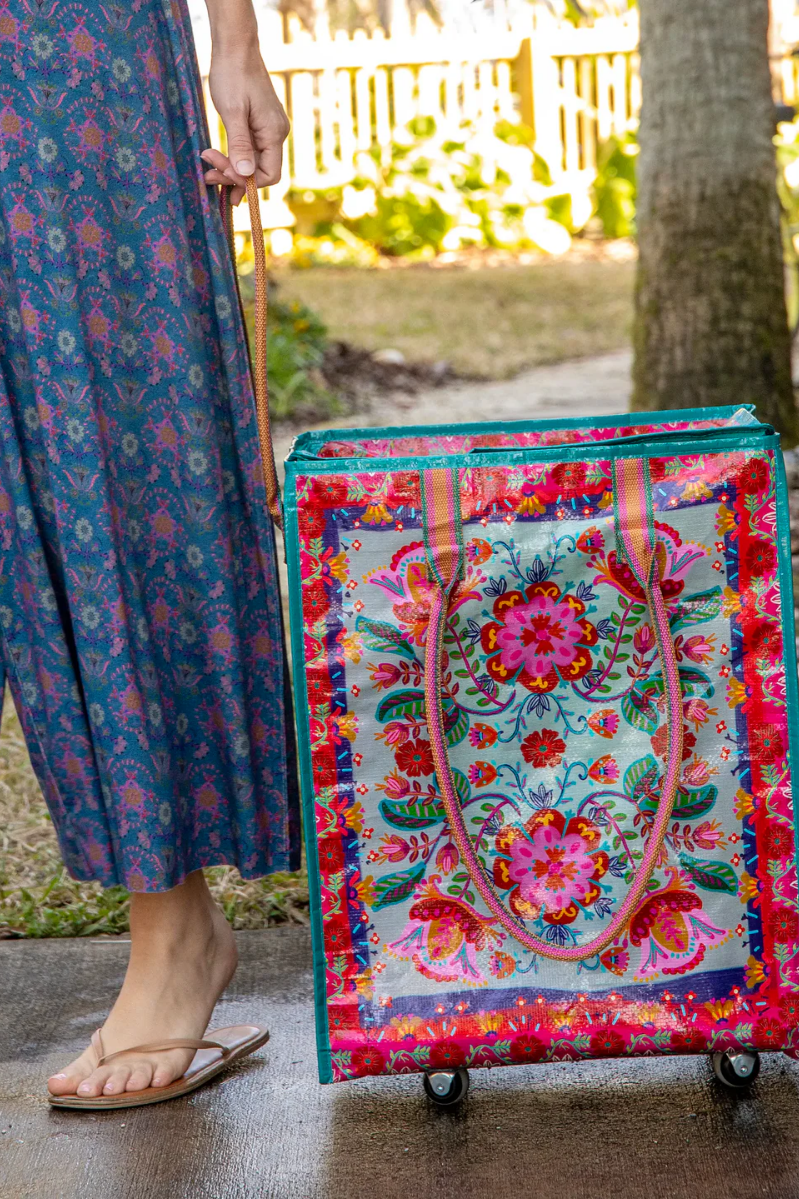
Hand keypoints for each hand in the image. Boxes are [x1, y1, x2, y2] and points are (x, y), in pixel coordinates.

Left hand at [201, 49, 288, 204]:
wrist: (236, 46)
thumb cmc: (232, 74)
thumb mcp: (232, 111)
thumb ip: (240, 143)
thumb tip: (245, 173)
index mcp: (274, 132)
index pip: (269, 175)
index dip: (246, 181)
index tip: (221, 172)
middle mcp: (277, 134)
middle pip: (260, 171)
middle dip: (234, 176)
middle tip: (208, 175)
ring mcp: (269, 130)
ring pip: (253, 162)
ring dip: (232, 169)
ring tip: (208, 169)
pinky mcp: (260, 125)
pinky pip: (250, 150)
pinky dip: (235, 158)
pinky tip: (218, 159)